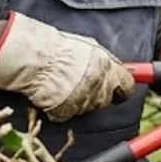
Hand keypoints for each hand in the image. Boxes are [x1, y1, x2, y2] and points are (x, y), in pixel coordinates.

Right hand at [0, 13, 134, 121]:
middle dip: (98, 94)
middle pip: (107, 99)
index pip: (128, 86)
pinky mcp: (66, 111)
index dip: (122, 88)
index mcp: (107, 67)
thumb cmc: (58, 48)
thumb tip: (118, 70)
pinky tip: (53, 93)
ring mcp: (83, 100)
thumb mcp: (89, 48)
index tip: (118, 88)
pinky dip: (61, 107)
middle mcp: (98, 84)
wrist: (33, 58)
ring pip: (87, 107)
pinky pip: (68, 113)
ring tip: (63, 84)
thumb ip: (105, 62)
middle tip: (82, 84)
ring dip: (79, 99)